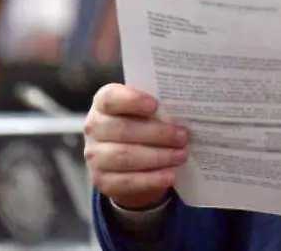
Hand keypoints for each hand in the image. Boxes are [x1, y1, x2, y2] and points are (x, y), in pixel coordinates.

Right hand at [84, 84, 188, 209]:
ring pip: (125, 156)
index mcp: (103, 104)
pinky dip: (151, 179)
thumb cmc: (141, 126)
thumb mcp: (146, 113)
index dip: (132, 101)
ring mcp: (95, 156)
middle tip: (184, 136)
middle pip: (123, 130)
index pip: (110, 98)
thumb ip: (158, 109)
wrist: (128, 162)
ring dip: (158, 156)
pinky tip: (170, 176)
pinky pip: (127, 181)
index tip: (155, 105)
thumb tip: (187, 111)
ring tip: (182, 155)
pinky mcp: (102, 180)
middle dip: (157, 134)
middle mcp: (94, 128)